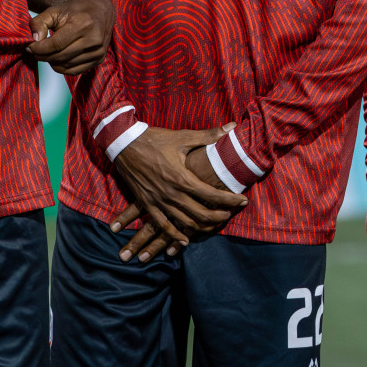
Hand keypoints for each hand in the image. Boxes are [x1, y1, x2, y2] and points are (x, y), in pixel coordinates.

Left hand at [29, 0, 113, 74]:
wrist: (101, 10)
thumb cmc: (76, 10)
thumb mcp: (55, 10)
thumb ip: (39, 23)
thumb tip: (34, 41)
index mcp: (84, 24)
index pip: (56, 44)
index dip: (39, 48)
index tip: (29, 46)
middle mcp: (94, 40)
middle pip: (60, 57)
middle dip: (42, 56)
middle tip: (34, 50)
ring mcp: (98, 51)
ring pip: (65, 66)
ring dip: (51, 61)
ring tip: (47, 52)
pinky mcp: (99, 59)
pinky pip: (74, 71)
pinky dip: (61, 67)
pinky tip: (57, 58)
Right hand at [110, 124, 246, 260]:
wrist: (124, 144)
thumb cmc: (155, 139)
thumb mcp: (183, 136)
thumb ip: (209, 135)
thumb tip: (232, 126)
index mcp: (182, 178)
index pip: (211, 194)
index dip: (230, 200)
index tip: (243, 201)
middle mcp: (171, 194)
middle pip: (200, 214)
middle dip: (219, 217)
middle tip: (232, 215)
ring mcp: (158, 201)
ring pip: (184, 222)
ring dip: (202, 227)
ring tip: (215, 225)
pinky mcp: (147, 204)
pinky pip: (162, 225)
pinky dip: (175, 235)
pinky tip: (185, 239)